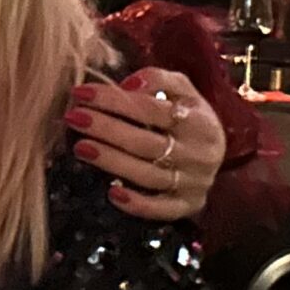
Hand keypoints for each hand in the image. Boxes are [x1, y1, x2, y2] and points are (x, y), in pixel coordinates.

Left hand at [69, 69, 223, 220]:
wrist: (216, 155)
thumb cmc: (189, 118)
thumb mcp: (185, 91)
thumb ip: (159, 80)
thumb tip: (127, 85)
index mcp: (200, 122)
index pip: (153, 109)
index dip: (115, 100)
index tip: (82, 92)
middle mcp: (199, 154)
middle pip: (146, 142)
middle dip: (106, 129)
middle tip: (74, 118)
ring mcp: (193, 182)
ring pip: (148, 174)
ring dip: (112, 161)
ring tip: (80, 147)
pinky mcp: (187, 205)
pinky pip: (161, 209)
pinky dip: (137, 204)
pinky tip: (112, 193)